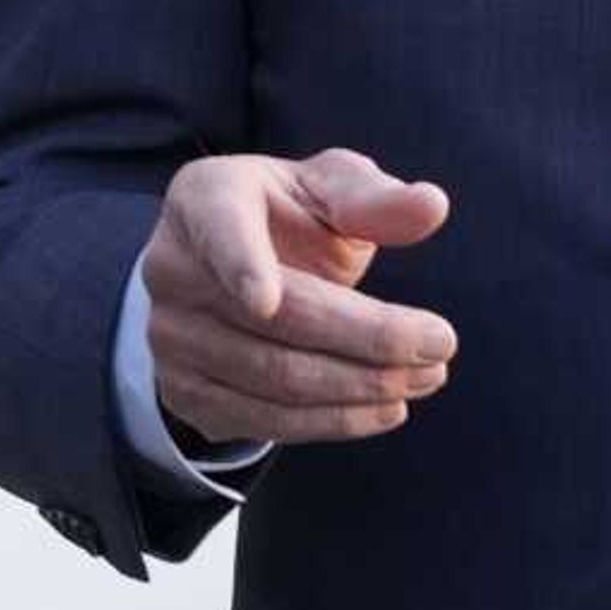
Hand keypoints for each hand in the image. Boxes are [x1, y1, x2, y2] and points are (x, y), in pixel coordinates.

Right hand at [141, 146, 456, 447]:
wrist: (232, 269)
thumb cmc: (291, 214)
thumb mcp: (331, 188)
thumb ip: (376, 198)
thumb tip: (431, 206)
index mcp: (205, 198)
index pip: (218, 230)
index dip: (240, 265)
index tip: (266, 301)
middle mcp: (172, 270)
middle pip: (275, 321)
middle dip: (368, 338)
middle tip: (440, 346)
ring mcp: (170, 339)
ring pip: (273, 379)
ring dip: (360, 386)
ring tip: (427, 376)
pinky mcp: (185, 393)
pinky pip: (263, 420)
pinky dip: (332, 421)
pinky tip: (384, 408)